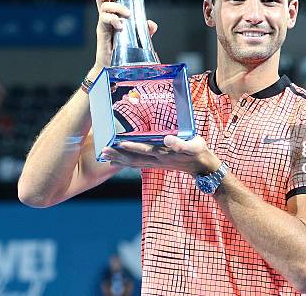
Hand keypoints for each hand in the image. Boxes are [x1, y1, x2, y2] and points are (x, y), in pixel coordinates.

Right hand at [93, 0, 157, 70]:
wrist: (112, 67)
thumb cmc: (123, 53)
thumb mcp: (138, 40)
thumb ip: (145, 31)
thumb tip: (152, 24)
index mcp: (114, 16)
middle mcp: (106, 18)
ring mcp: (103, 24)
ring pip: (104, 6)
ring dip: (116, 7)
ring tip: (127, 15)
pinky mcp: (101, 32)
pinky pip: (103, 19)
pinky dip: (113, 19)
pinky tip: (120, 26)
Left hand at [100, 135, 221, 175]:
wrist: (202, 166)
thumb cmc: (198, 152)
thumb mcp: (194, 146)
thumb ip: (181, 143)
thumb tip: (167, 138)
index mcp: (165, 153)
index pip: (145, 150)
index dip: (131, 147)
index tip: (118, 143)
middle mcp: (157, 159)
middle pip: (134, 158)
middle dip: (118, 154)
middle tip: (103, 150)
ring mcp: (155, 163)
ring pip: (133, 162)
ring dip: (118, 159)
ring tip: (104, 155)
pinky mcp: (156, 163)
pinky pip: (137, 164)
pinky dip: (125, 162)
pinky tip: (116, 161)